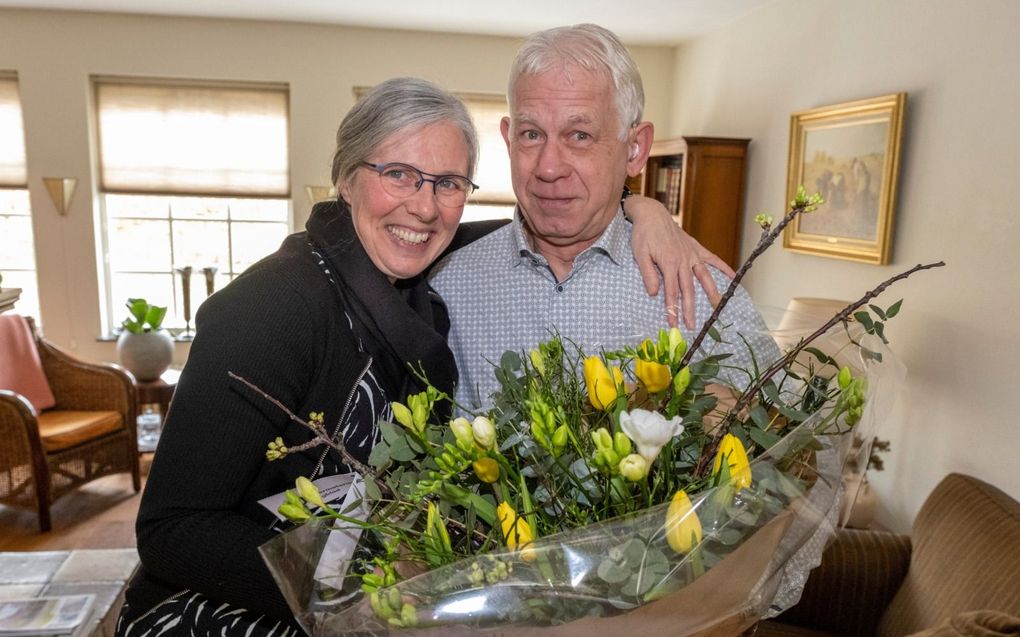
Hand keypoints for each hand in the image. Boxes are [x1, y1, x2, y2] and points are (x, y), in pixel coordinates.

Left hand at [625, 195, 735, 328]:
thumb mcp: (640, 254)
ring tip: (716, 307)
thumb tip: (653, 294)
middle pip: (688, 290)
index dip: (672, 309)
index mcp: (669, 263)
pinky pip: (712, 259)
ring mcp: (692, 254)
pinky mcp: (695, 248)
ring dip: (710, 293)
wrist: (652, 214)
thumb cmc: (643, 235)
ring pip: (703, 277)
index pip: (672, 292)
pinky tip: (733, 276)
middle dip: (690, 309)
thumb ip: (648, 274)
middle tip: (692, 325)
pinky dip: (723, 267)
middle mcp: (684, 260)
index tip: (673, 323)